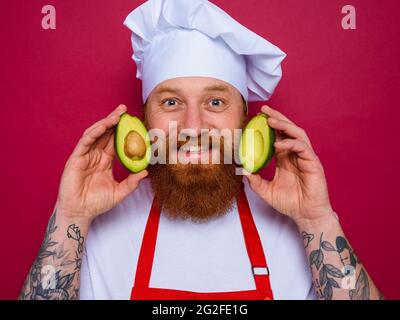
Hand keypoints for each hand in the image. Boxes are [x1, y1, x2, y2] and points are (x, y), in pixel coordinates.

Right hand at [55, 104, 147, 222]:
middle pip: (105, 133)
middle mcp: (95, 156)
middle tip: (124, 109)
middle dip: (114, 120)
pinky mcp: (76, 159)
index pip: (114, 141)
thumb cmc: (97, 203)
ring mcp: (85, 156)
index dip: (122, 130)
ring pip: (95, 134)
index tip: (133, 121)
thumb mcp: (120, 192)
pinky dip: (94, 133)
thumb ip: (132, 182)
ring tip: (116, 114)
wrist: (81, 213)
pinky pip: (85, 142)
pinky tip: (104, 126)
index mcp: (105, 161)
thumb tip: (146, 172)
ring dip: (105, 123)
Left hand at [245, 105, 333, 223]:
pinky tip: (279, 145)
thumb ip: (254, 181)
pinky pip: (303, 148)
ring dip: (285, 126)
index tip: (257, 118)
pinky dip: (291, 143)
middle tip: (265, 110)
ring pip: (298, 134)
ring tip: (272, 121)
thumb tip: (242, 170)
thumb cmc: (289, 203)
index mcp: (285, 158)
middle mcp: (295, 155)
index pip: (278, 137)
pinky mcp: (313, 163)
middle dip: (277, 118)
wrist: (305, 215)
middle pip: (288, 131)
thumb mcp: (266, 191)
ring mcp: (305, 158)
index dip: (269, 127)